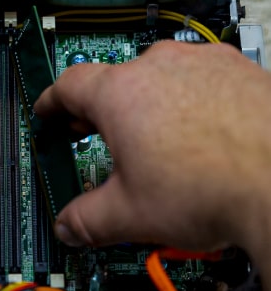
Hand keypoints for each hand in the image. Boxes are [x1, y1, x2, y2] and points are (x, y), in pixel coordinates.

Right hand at [34, 41, 270, 284]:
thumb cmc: (213, 190)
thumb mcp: (129, 214)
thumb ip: (86, 220)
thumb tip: (69, 226)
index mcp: (121, 94)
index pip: (69, 85)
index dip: (52, 101)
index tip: (50, 110)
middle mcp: (160, 67)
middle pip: (113, 79)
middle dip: (98, 108)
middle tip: (93, 130)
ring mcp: (203, 64)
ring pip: (158, 77)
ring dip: (144, 103)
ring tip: (150, 138)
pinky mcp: (239, 71)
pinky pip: (199, 79)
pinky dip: (186, 101)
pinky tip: (195, 131)